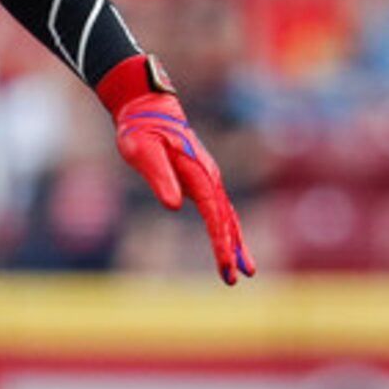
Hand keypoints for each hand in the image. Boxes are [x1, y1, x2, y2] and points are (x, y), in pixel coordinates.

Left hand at [100, 56, 252, 284]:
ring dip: (236, 244)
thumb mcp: (143, 153)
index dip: (220, 243)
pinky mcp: (203, 181)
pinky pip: (220, 211)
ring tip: (246, 271)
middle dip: (232, 250)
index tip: (226, 266)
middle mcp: (211, 178)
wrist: (149, 109)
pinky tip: (231, 247)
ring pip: (228, 217)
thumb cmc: (142, 131)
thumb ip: (159, 178)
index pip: (214, 216)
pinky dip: (228, 230)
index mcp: (199, 174)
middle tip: (236, 279)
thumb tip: (174, 205)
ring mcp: (209, 179)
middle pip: (227, 220)